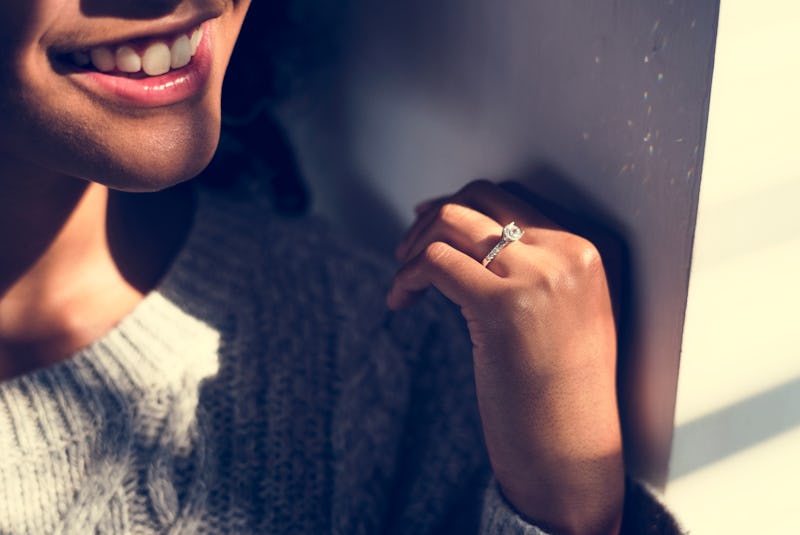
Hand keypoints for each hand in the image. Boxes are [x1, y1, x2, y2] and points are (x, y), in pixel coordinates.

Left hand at [388, 180, 624, 534]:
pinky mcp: (503, 305)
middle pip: (482, 198)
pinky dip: (407, 277)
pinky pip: (434, 262)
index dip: (462, 208)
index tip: (429, 226)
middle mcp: (573, 253)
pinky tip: (400, 301)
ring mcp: (541, 276)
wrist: (573, 454)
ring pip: (453, 221)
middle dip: (435, 217)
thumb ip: (531, 269)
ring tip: (403, 280)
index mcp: (595, 251)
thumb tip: (463, 230)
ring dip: (416, 245)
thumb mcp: (564, 315)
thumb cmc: (561, 394)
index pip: (515, 198)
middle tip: (408, 250)